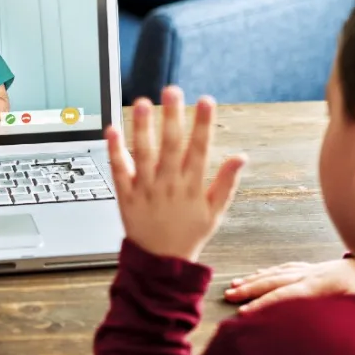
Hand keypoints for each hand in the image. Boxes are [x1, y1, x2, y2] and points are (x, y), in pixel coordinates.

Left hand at [106, 86, 247, 261]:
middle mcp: (169, 185)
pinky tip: (112, 130)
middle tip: (172, 91)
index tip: (207, 101)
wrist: (160, 263)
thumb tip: (242, 157)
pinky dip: (115, 151)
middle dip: (173, 116)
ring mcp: (146, 190)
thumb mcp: (215, 212)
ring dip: (142, 128)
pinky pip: (119, 171)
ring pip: (144, 155)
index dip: (204, 124)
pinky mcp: (126, 196)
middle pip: (171, 146)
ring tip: (141, 103)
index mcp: (192, 186)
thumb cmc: (188, 234)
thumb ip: (227, 183)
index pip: (200, 150)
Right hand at [224, 258, 354, 314]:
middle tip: (228, 296)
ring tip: (234, 287)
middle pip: (276, 281)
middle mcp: (314, 273)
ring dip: (254, 280)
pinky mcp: (317, 266)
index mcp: (323, 284)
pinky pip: (287, 267)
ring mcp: (314, 267)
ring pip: (278, 272)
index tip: (244, 313)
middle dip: (251, 289)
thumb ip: (333, 312)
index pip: (287, 295)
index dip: (264, 304)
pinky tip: (257, 275)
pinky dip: (269, 271)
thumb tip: (308, 322)